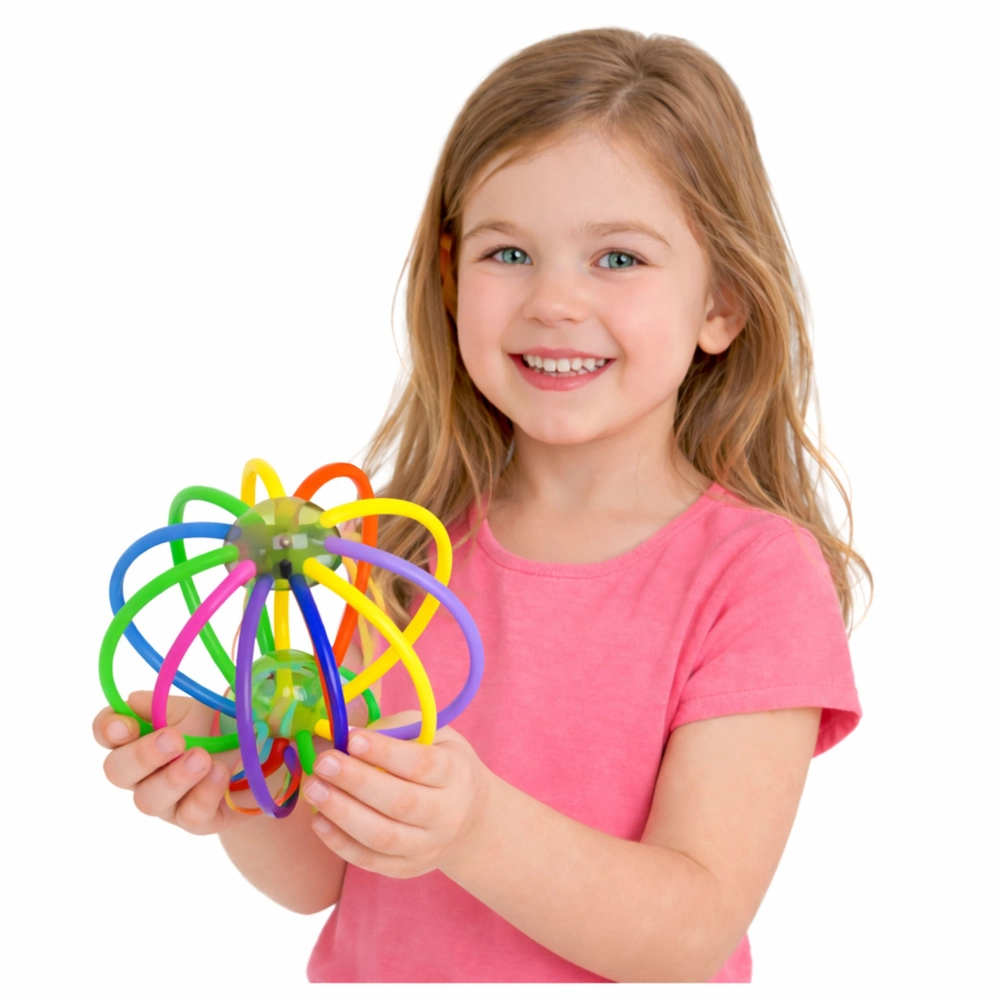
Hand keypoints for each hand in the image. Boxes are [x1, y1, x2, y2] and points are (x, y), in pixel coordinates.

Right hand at [94, 691, 248, 834]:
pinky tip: (220, 773)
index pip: (106, 733)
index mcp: (139, 738)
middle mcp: (144, 775)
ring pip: (149, 801)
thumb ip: (162, 704)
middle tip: (174, 740)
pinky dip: (205, 793)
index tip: (125, 726)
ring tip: (202, 758)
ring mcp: (168, 802)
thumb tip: (131, 700)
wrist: (260, 756)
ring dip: (174, 778)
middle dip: (142, 755)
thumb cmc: (218, 728)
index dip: (107, 730)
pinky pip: (191, 816)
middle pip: (117, 772)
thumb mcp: (194, 707)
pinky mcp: (197, 821)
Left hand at [302, 714, 495, 878]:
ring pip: (381, 836)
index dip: (384, 752)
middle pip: (400, 802)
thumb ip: (393, 732)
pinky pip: (370, 860)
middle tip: (323, 763)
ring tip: (313, 789)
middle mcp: (448, 814)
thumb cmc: (441, 766)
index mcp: (456, 773)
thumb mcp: (433, 736)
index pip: (421, 765)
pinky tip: (318, 820)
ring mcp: (428, 847)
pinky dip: (340, 842)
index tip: (352, 738)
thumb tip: (340, 733)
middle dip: (355, 781)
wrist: (471, 820)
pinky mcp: (407, 868)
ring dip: (341, 813)